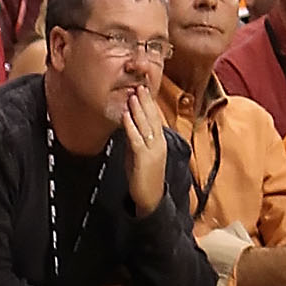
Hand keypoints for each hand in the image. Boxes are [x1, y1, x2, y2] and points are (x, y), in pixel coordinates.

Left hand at [121, 85, 169, 214]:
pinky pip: (137, 139)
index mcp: (159, 141)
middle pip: (153, 118)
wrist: (151, 199)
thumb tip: (129, 126)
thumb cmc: (145, 177)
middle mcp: (159, 143)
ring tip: (133, 95)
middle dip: (146, 102)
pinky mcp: (144, 158)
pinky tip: (126, 115)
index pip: (155, 119)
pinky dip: (131, 126)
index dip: (150, 104)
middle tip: (140, 86)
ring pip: (146, 126)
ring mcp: (153, 150)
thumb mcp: (140, 154)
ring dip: (139, 109)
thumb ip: (136, 140)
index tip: (144, 90)